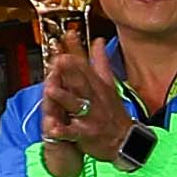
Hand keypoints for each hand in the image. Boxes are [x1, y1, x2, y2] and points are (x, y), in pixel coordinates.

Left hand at [40, 37, 134, 170]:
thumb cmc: (113, 111)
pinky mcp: (84, 134)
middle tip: (60, 58)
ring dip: (64, 97)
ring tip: (51, 89)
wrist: (126, 141)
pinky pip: (72, 132)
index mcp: (97, 85)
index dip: (77, 49)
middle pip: (81, 82)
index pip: (86, 64)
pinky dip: (62, 131)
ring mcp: (89, 116)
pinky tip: (52, 127)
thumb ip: (100, 62)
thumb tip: (98, 40)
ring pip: (75, 105)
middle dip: (71, 70)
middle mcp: (93, 98)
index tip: (69, 34)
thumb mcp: (109, 84)